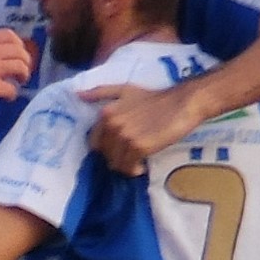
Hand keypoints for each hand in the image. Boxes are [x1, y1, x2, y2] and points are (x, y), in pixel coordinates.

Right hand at [0, 29, 31, 114]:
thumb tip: (5, 53)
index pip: (9, 34)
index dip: (19, 45)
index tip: (18, 55)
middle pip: (19, 51)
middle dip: (26, 62)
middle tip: (22, 72)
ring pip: (20, 66)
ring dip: (23, 75)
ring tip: (18, 82)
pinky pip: (12, 89)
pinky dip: (13, 94)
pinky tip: (7, 97)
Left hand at [82, 78, 206, 175]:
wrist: (182, 103)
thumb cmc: (155, 98)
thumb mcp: (125, 90)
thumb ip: (101, 93)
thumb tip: (78, 95)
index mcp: (106, 113)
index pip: (96, 142)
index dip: (107, 148)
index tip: (119, 149)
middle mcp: (112, 125)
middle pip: (106, 154)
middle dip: (116, 157)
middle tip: (130, 155)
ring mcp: (125, 136)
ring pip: (116, 163)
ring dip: (126, 166)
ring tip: (137, 161)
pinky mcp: (140, 146)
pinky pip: (129, 167)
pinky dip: (135, 169)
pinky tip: (143, 165)